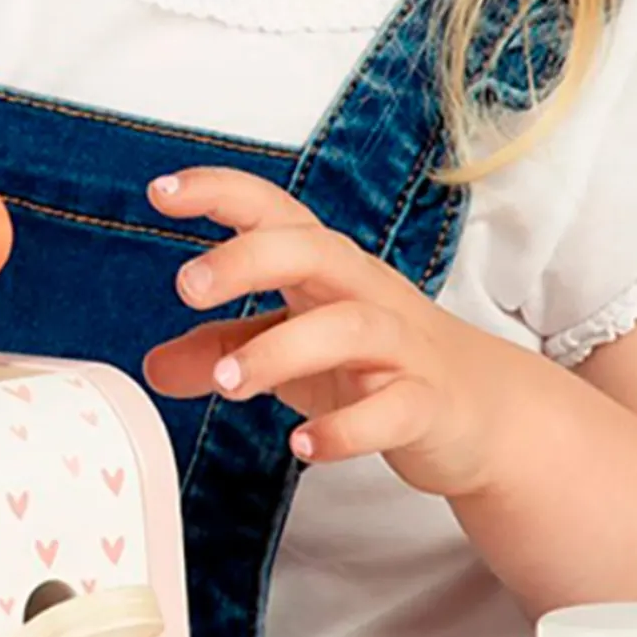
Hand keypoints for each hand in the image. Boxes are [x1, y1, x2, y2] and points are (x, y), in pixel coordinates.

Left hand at [139, 166, 521, 498]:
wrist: (483, 412)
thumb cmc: (378, 364)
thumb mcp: (293, 348)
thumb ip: (225, 349)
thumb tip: (152, 367)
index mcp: (326, 269)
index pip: (272, 211)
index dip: (219, 193)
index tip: (161, 192)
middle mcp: (364, 293)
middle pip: (313, 250)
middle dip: (247, 259)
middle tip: (185, 286)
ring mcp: (401, 348)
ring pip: (348, 328)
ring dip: (281, 351)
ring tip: (228, 383)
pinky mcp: (428, 404)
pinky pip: (392, 409)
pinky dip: (346, 429)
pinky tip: (303, 445)